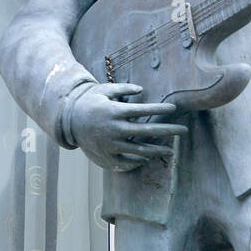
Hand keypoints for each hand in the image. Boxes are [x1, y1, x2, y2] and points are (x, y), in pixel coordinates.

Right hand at [70, 83, 185, 172]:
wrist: (67, 121)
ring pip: (140, 150)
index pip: (143, 110)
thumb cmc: (89, 102)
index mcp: (115, 111)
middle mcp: (114, 129)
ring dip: (158, 150)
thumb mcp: (103, 90)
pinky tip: (147, 158)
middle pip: (147, 132)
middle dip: (168, 131)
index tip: (173, 109)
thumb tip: (142, 90)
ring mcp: (110, 145)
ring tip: (171, 150)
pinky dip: (138, 161)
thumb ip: (123, 89)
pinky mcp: (106, 156)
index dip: (160, 110)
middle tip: (184, 131)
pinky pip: (126, 162)